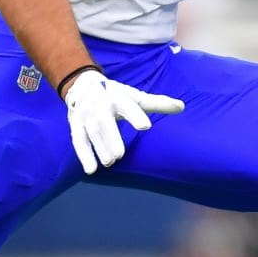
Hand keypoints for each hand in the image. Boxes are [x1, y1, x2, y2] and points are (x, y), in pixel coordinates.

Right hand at [64, 70, 183, 174]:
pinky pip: (78, 141)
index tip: (145, 126)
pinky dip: (84, 156)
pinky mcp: (76, 125)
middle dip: (110, 137)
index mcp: (117, 96)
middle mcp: (100, 105)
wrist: (83, 86)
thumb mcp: (135, 97)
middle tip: (119, 155)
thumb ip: (157, 103)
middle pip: (103, 121)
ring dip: (100, 149)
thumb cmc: (116, 95)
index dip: (135, 115)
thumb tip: (182, 107)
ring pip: (91, 133)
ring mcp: (85, 115)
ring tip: (110, 162)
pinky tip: (91, 170)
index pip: (127, 105)